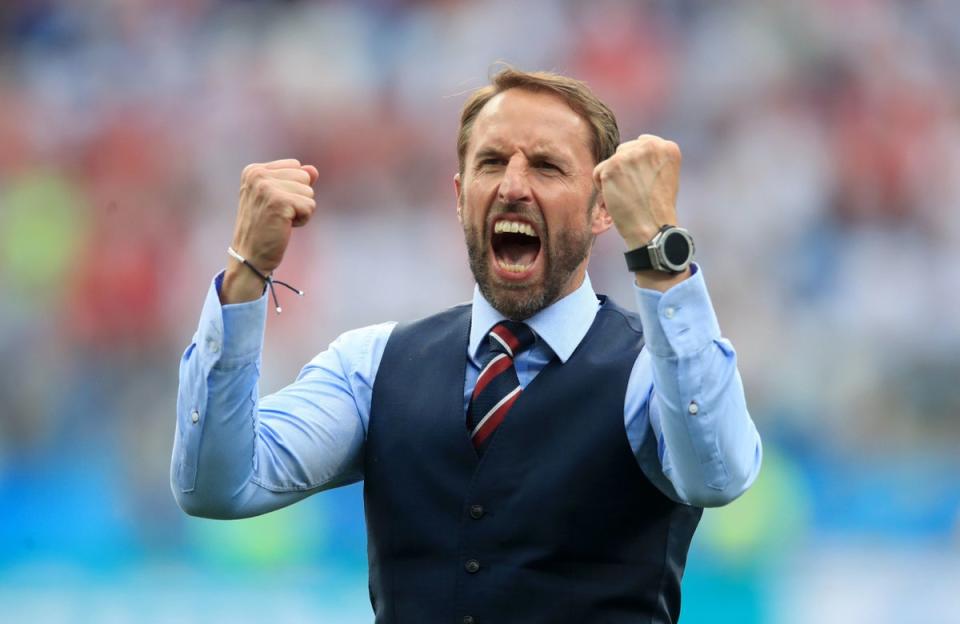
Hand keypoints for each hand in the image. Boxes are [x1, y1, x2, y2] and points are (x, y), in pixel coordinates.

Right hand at [221, 159, 318, 303]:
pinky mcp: (280, 202)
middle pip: (304, 177)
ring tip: (281, 220)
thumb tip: (314, 170)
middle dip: (299, 198)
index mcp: (253, 170)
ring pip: (309, 192)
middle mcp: (257, 175)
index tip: (275, 204)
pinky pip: (310, 206)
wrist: (250, 256)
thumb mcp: (276, 198)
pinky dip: (303, 219)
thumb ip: (294, 180)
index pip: (295, 166)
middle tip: (278, 214)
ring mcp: (267, 187)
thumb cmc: (264, 228)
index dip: (293, 188)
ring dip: (301, 210)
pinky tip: (285, 226)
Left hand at [592, 135, 680, 249]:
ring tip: (628, 194)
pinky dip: (602, 186)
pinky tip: (617, 198)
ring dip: (614, 177)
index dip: (638, 164)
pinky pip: (598, 172)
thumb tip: (631, 151)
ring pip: (611, 161)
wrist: (652, 228)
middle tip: (635, 190)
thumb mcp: (665, 175)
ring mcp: (630, 155)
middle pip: (625, 150)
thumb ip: (652, 159)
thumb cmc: (657, 207)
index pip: (642, 143)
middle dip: (625, 168)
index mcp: (668, 147)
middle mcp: (650, 146)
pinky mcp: (612, 166)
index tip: (643, 181)